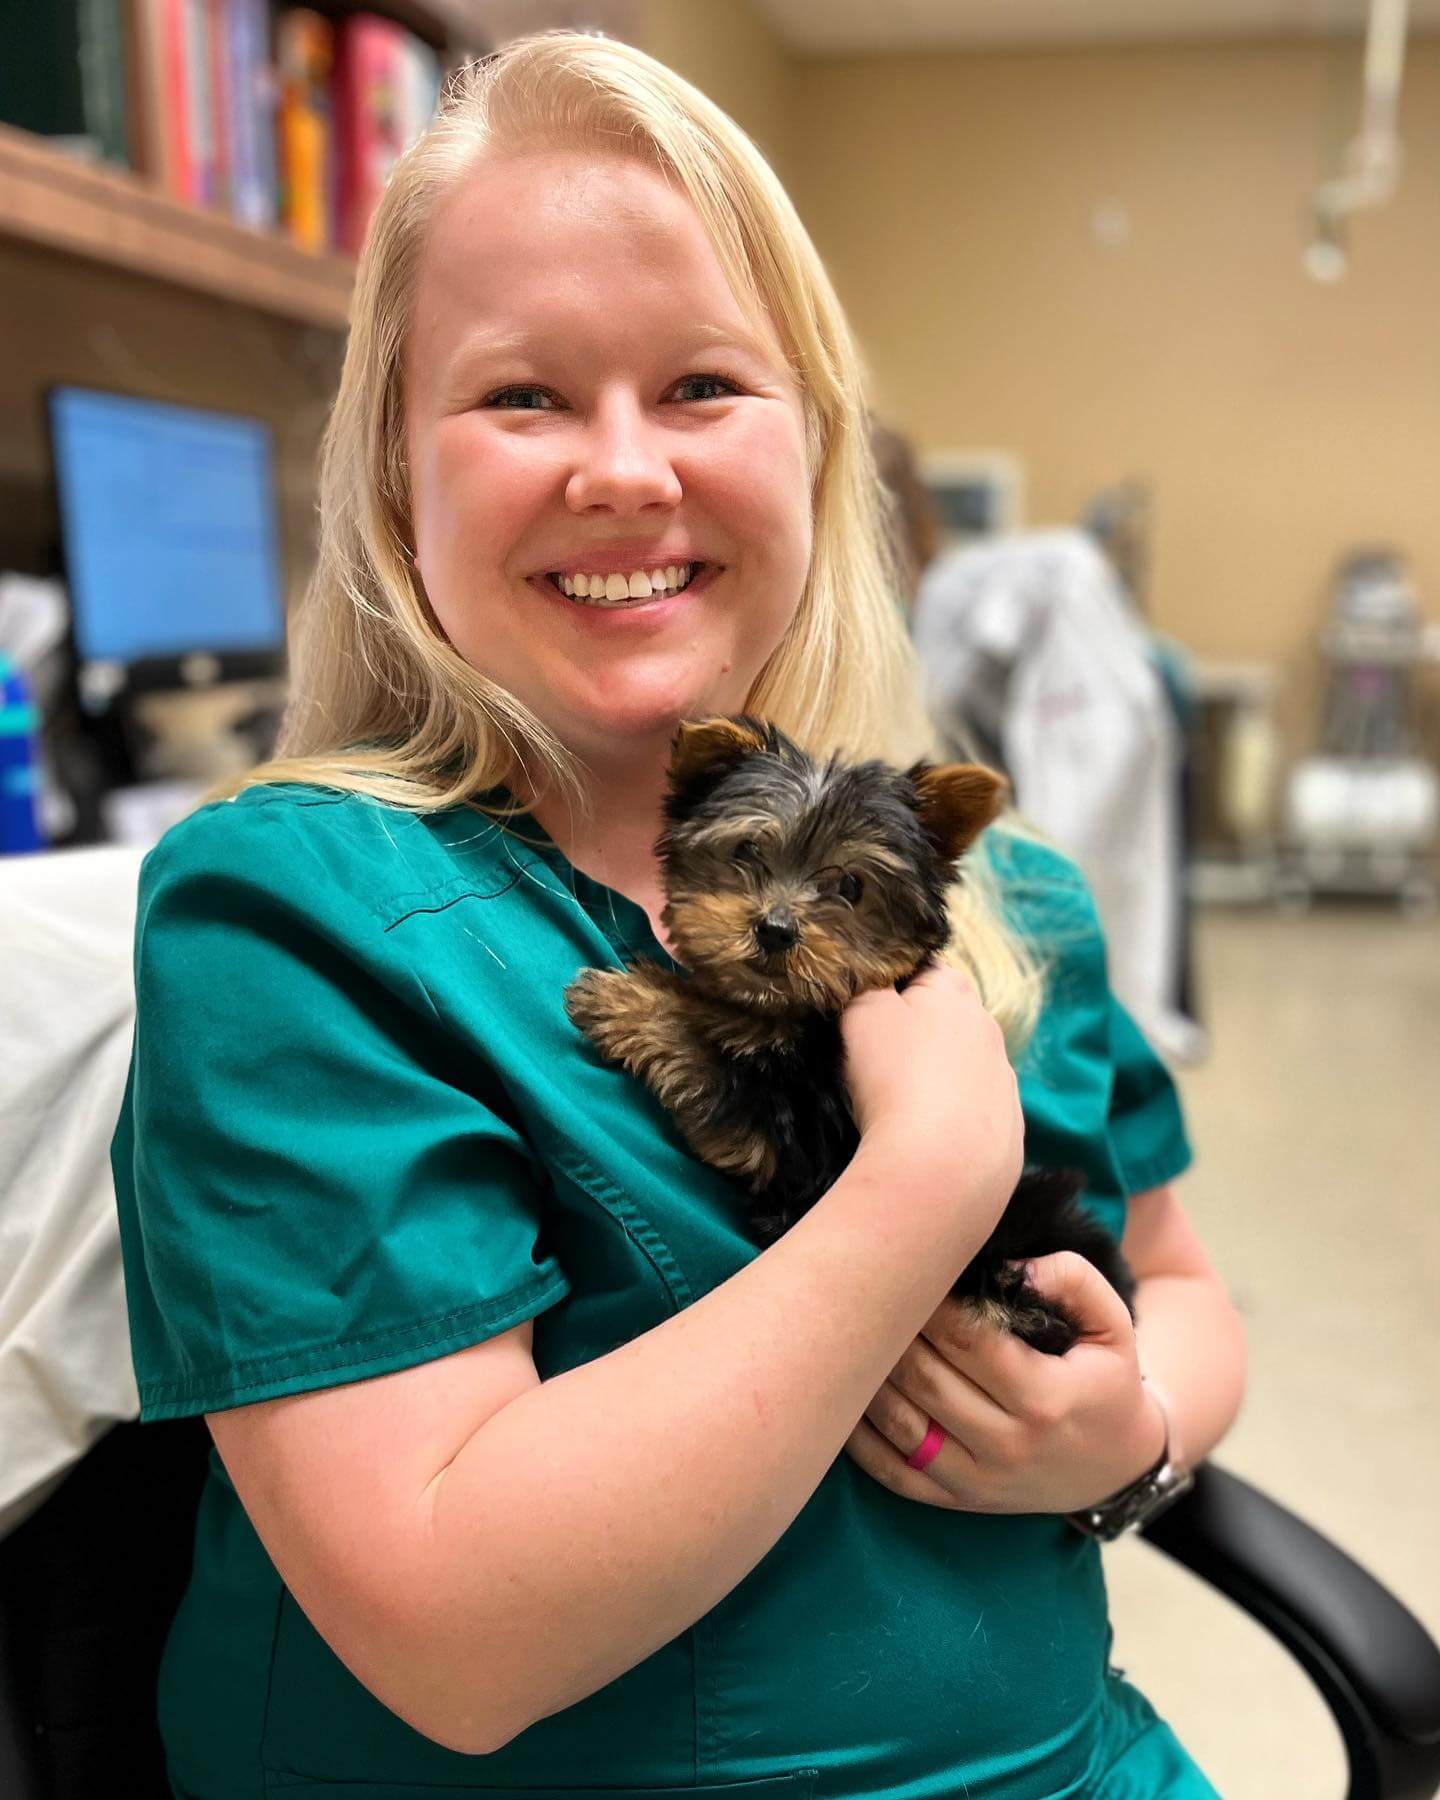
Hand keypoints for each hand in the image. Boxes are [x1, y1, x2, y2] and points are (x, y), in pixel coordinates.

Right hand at [840, 965, 1022, 1249]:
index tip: (866, 1013)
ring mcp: (1004, 1082)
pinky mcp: (1009, 1130)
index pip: (924, 969)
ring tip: (898, 1108)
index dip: (892, 985)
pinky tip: (925, 1138)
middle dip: (915, 1034)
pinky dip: (950, 1120)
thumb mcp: (862, 1013)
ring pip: (961, 1068)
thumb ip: (866, 986)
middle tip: (876, 1062)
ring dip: (936, 1079)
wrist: (939, 1169)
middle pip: (945, 1020)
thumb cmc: (895, 1079)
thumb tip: (876, 985)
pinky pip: (972, 1114)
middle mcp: (989, 1031)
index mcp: (955, 993)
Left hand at [844, 1251, 1166, 1514]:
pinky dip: (858, 1436)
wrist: (1117, 1465)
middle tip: (873, 1289)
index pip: (966, 1338)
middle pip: (924, 1376)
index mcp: (1045, 1399)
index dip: (931, 1298)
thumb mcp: (1113, 1325)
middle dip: (892, 1329)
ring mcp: (978, 1481)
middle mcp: (1008, 1446)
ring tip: (857, 1332)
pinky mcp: (956, 1500)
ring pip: (898, 1421)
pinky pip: (891, 1471)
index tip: (913, 1266)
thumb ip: (1072, 1279)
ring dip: (869, 1375)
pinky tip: (846, 1395)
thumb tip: (1009, 1265)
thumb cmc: (1106, 1380)